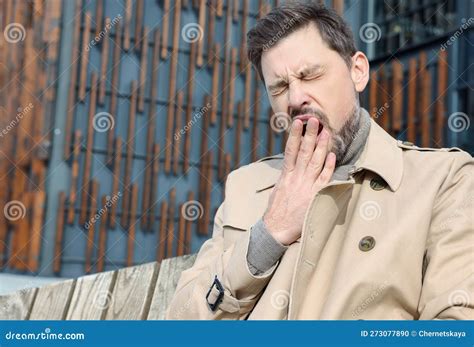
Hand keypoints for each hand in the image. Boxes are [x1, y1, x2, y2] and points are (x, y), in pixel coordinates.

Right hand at [263, 117, 335, 244]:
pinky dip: (328, 167)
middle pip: (304, 151)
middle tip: (314, 119)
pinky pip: (323, 179)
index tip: (297, 122)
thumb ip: (286, 176)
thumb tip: (291, 165)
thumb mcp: (278, 189)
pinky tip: (332, 155)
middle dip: (310, 134)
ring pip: (315, 161)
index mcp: (286, 175)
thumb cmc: (276, 211)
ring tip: (326, 131)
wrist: (276, 229)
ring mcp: (306, 186)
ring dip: (321, 145)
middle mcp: (296, 177)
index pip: (291, 150)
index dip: (295, 135)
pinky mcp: (314, 195)